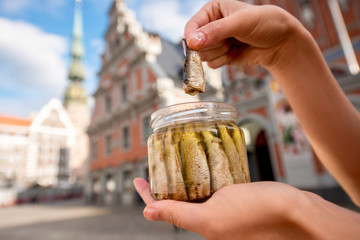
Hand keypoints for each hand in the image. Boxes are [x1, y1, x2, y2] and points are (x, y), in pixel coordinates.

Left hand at [134, 178, 311, 238]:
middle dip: (165, 184)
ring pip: (195, 192)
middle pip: (177, 201)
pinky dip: (203, 175)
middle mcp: (209, 219)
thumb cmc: (256, 213)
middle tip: (157, 165)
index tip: (137, 178)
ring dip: (183, 178)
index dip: (148, 195)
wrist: (294, 210)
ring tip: (174, 162)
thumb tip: (147, 214)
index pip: (164, 210)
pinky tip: (201, 163)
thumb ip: (178, 214)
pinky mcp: (235, 198)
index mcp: (200, 225)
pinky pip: (212, 187)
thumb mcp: (211, 216)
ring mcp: (222, 209)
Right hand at [184, 0, 305, 70]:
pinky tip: (236, 52)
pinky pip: (211, 65)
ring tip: (234, 44)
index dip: (192, 38)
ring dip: (220, 53)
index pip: (191, 26)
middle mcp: (210, 26)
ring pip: (202, 56)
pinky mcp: (220, 56)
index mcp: (212, 10)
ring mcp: (215, 42)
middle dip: (213, 45)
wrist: (281, 43)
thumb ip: (216, 31)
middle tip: (229, 40)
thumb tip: (191, 42)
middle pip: (195, 44)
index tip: (196, 46)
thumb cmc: (265, 24)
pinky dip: (224, 61)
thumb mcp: (241, 23)